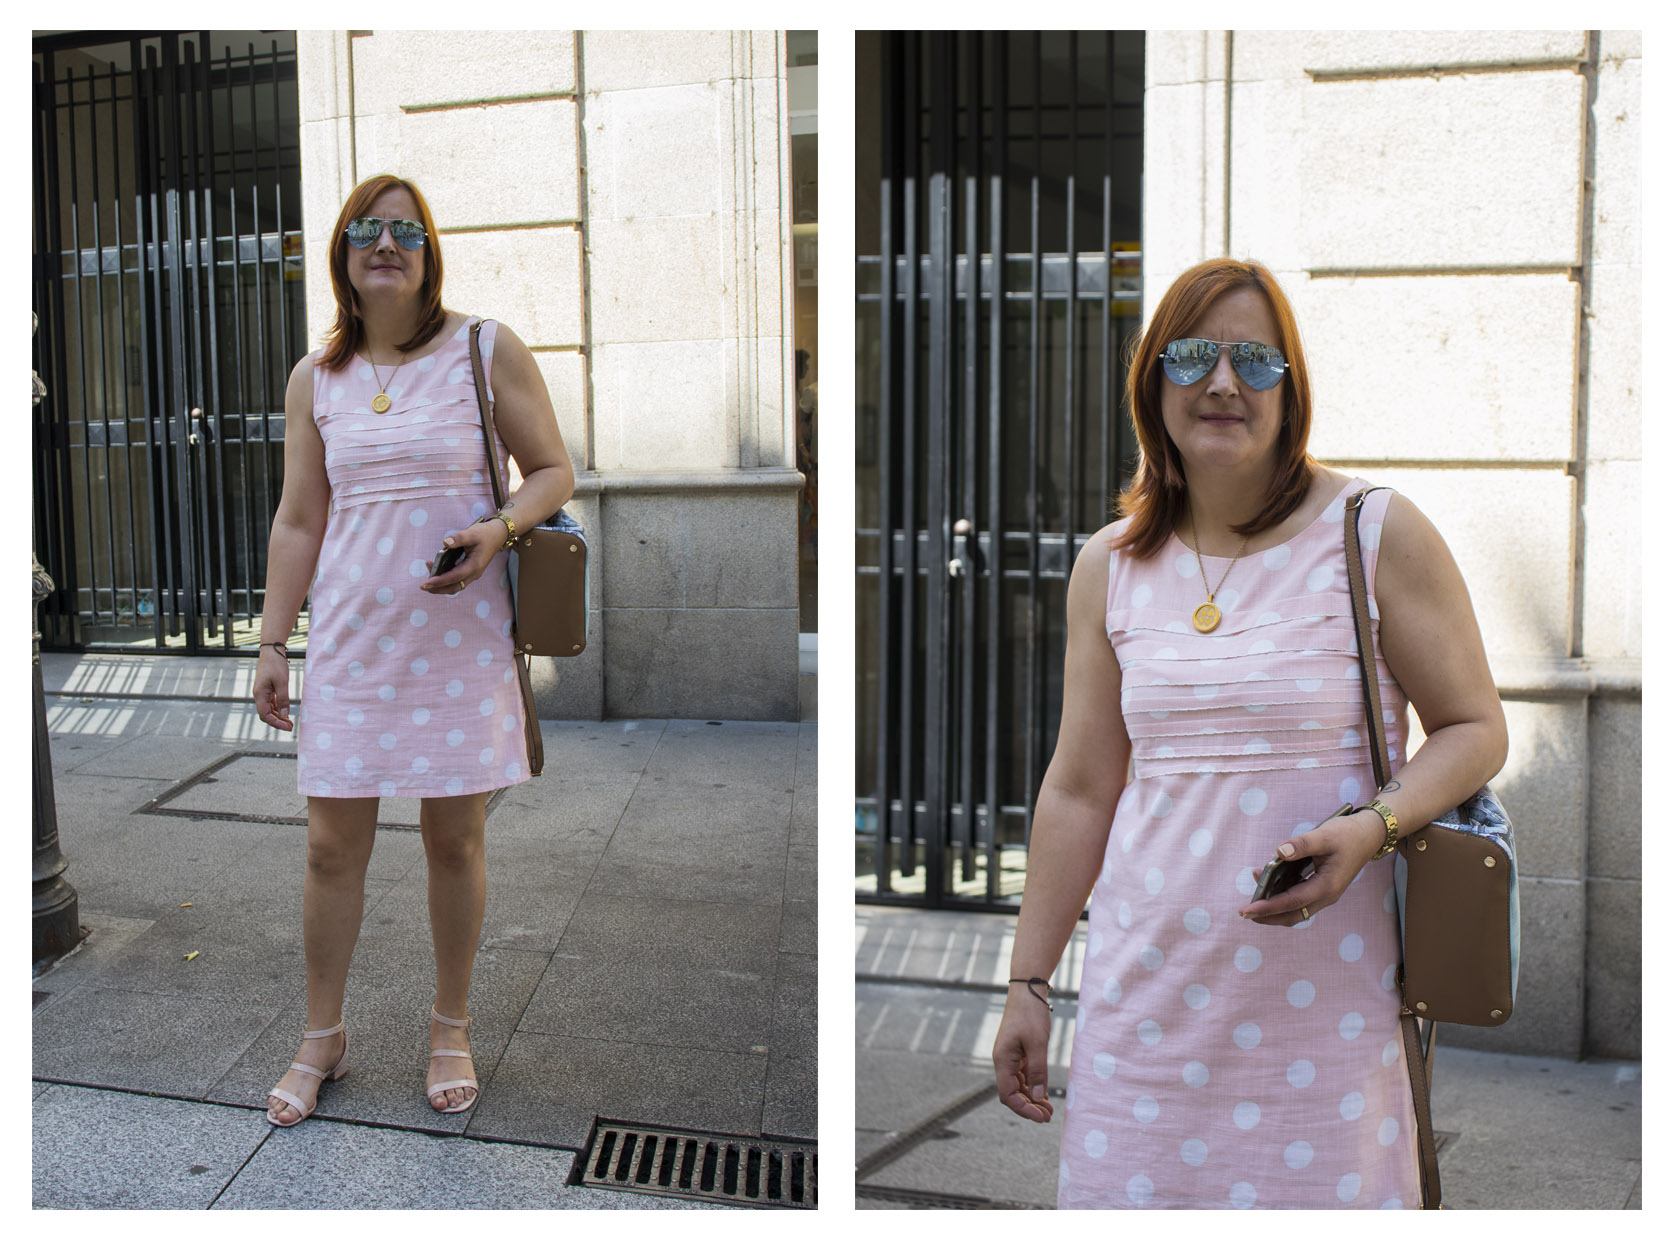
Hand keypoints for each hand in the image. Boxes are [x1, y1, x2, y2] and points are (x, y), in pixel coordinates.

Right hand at [253, 647, 291, 730]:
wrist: (272, 651)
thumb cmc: (276, 665)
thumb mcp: (282, 682)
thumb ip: (283, 699)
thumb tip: (285, 715)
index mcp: (259, 694)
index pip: (265, 715)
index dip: (276, 723)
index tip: (287, 727)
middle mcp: (259, 695)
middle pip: (266, 714)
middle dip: (277, 722)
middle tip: (290, 726)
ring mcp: (262, 692)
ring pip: (269, 710)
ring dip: (278, 716)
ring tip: (290, 722)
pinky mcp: (267, 689)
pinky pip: (271, 703)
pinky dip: (278, 709)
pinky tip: (286, 712)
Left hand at [420, 519, 502, 594]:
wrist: (497, 535)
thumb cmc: (485, 534)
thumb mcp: (472, 533)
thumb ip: (459, 538)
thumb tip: (445, 543)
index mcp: (474, 566)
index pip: (455, 577)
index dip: (440, 581)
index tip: (427, 582)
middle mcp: (473, 573)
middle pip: (454, 587)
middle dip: (438, 589)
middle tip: (423, 586)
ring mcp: (472, 574)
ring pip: (455, 586)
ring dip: (441, 585)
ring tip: (428, 577)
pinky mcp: (469, 572)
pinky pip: (456, 580)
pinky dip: (445, 579)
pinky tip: (436, 570)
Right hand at [992, 988, 1054, 1122]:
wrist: (1028, 989)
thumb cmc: (1030, 1014)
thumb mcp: (1037, 1043)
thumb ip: (1037, 1071)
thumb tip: (1036, 1097)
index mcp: (1002, 1060)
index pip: (1008, 1095)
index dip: (1023, 1109)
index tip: (1041, 1117)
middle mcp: (1003, 1061)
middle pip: (1011, 1093)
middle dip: (1028, 1107)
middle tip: (1048, 1117)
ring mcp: (1010, 1057)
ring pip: (1017, 1086)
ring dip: (1031, 1098)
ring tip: (1048, 1109)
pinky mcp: (1017, 1052)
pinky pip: (1022, 1076)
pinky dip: (1032, 1086)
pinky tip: (1044, 1093)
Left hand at [1237, 810, 1386, 926]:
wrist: (1368, 835)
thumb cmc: (1347, 835)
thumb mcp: (1324, 835)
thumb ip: (1301, 844)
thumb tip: (1279, 852)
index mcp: (1326, 886)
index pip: (1292, 902)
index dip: (1268, 907)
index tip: (1248, 910)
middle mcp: (1325, 896)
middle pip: (1293, 915)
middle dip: (1268, 916)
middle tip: (1244, 912)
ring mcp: (1324, 894)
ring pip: (1296, 911)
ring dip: (1274, 908)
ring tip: (1253, 897)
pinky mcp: (1321, 889)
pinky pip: (1299, 900)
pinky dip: (1282, 897)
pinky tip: (1268, 881)